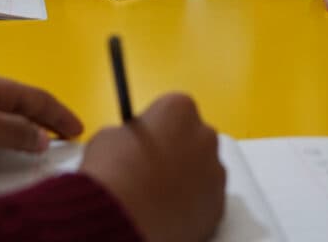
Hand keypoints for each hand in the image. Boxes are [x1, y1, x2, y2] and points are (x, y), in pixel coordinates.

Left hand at [0, 75, 82, 173]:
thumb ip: (14, 132)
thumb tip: (46, 139)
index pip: (39, 99)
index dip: (61, 114)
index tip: (80, 131)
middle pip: (28, 109)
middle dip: (51, 122)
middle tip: (70, 141)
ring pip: (12, 123)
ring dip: (31, 135)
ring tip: (47, 151)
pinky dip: (11, 145)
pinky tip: (12, 157)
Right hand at [80, 93, 224, 241]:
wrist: (123, 217)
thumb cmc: (112, 171)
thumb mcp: (108, 137)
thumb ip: (129, 133)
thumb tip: (131, 142)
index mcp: (179, 108)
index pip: (174, 109)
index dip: (157, 126)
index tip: (144, 142)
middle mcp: (205, 135)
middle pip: (194, 137)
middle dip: (177, 150)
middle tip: (151, 169)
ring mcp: (216, 171)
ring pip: (203, 169)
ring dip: (186, 177)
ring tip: (158, 195)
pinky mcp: (219, 204)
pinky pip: (206, 199)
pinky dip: (192, 204)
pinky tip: (168, 211)